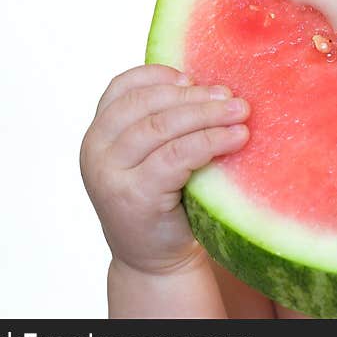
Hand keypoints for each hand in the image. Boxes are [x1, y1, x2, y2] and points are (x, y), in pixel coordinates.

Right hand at [80, 64, 249, 274]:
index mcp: (99, 132)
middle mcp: (96, 150)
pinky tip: (236, 138)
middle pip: (147, 104)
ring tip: (240, 113)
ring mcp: (110, 174)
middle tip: (232, 96)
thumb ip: (164, 122)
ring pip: (162, 126)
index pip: (123, 87)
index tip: (195, 76)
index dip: (160, 75)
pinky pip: (176, 156)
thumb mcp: (154, 155)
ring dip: (208, 115)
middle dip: (194, 96)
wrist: (155, 261)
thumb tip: (212, 85)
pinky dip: (210, 141)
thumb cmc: (164, 200)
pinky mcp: (134, 195)